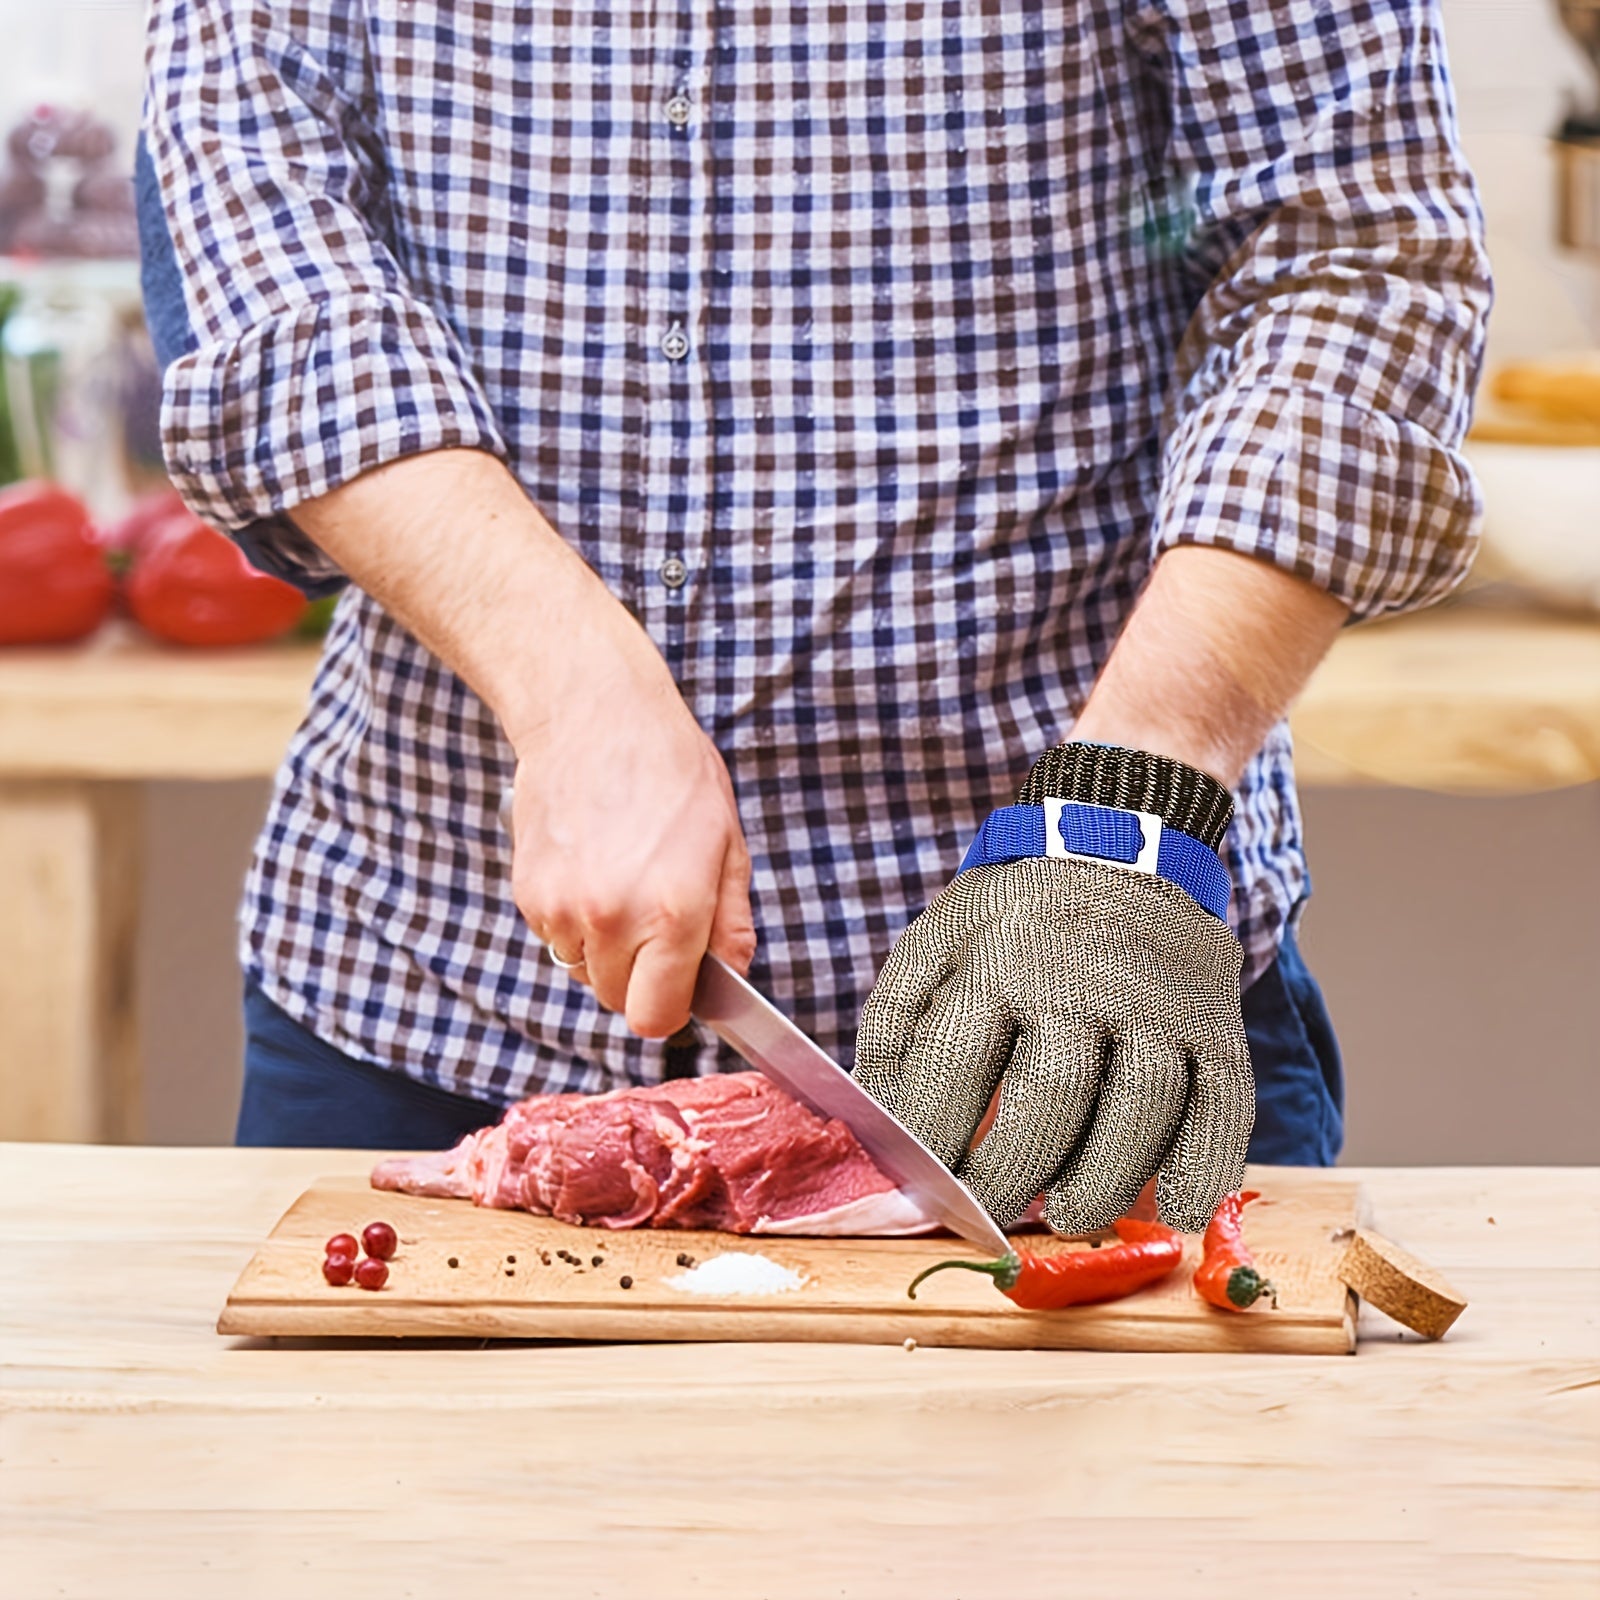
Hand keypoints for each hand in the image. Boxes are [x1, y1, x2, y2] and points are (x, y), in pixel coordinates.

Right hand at [286, 449, 755, 1039]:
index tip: (679, 984)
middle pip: (619, 1001)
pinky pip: (556, 939)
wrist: (594, 713)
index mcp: (675, 911)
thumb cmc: (671, 770)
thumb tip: (732, 975)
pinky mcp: (529, 895)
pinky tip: (591, 869)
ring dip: (604, 949)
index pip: (658, 1017)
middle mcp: (614, 919)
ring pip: (585, 972)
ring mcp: (564, 910)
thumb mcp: (727, 841)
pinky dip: (573, 922)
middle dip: (640, 976)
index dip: (672, 1006)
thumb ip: (731, 921)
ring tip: (621, 885)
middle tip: (654, 922)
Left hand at [853, 855, 1251, 1234]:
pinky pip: (1224, 1106)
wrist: (1120, 844)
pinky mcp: (1219, 1024)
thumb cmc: (1011, 920)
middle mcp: (1081, 978)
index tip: (926, 1193)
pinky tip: (1178, 1210)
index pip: (957, 1067)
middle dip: (1012, 1174)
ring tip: (1070, 1216)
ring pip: (1140, 1108)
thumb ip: (896, 1030)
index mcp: (997, 958)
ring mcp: (1158, 1003)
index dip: (935, 1143)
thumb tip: (882, 1127)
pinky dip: (1206, 1168)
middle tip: (992, 1216)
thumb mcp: (934, 945)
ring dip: (1103, 1181)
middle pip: (1052, 1095)